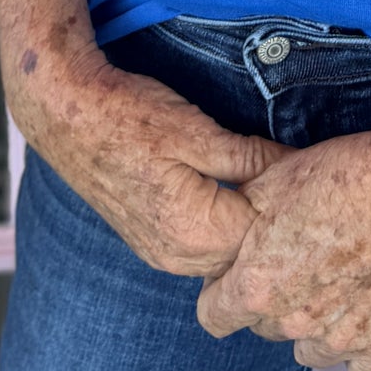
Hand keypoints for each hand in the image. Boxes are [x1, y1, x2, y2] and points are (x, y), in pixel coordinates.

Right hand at [14, 48, 285, 278]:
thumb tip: (294, 167)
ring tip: (265, 182)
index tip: (307, 173)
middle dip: (273, 220)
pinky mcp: (151, 243)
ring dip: (247, 225)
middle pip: (248, 253)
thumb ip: (248, 158)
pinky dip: (223, 227)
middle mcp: (177, 257)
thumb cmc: (128, 116)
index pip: (266, 235)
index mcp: (195, 232)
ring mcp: (161, 254)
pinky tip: (233, 193)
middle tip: (294, 177)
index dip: (290, 203)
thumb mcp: (197, 131)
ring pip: (226, 255)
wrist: (64, 114)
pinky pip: (202, 249)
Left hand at [195, 130, 370, 370]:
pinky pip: (359, 368)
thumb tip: (227, 225)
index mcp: (256, 287)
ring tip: (337, 280)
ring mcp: (340, 341)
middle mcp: (293, 324)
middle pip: (265, 327)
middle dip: (273, 298)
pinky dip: (360, 345)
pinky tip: (367, 309)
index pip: (213, 315)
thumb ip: (241, 214)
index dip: (224, 287)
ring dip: (314, 324)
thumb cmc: (347, 175)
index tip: (243, 266)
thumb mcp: (273, 178)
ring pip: (309, 350)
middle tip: (301, 257)